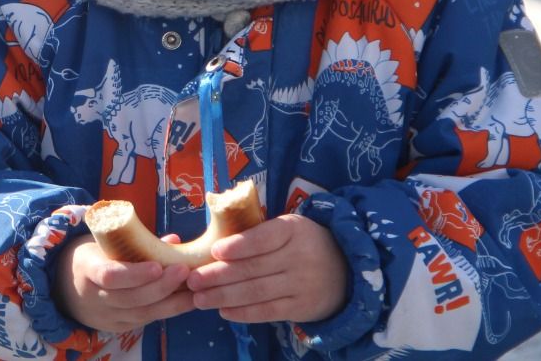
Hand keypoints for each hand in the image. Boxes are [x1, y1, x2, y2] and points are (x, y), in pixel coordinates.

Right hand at [54, 236, 194, 332]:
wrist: (67, 290)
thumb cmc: (92, 258)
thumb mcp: (103, 244)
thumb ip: (136, 243)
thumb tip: (174, 241)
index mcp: (87, 269)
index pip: (110, 275)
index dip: (135, 274)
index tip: (157, 266)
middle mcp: (95, 298)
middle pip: (131, 298)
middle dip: (161, 287)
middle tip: (185, 271)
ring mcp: (107, 316)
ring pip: (141, 314)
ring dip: (171, 303)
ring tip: (194, 289)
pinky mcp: (118, 328)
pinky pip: (145, 321)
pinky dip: (167, 311)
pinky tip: (186, 301)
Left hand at [186, 214, 348, 324]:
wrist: (347, 270)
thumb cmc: (303, 243)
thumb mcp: (289, 227)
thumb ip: (259, 232)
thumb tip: (215, 231)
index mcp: (293, 229)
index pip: (264, 238)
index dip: (239, 245)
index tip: (215, 251)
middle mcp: (300, 257)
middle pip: (254, 268)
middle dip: (219, 275)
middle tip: (192, 280)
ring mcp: (302, 284)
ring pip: (257, 292)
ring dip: (224, 296)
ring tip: (199, 299)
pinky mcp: (302, 307)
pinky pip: (268, 311)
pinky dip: (244, 312)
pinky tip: (223, 311)